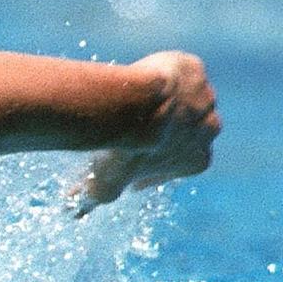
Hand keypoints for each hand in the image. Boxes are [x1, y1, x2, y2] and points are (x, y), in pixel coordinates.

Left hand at [76, 51, 219, 214]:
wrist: (133, 106)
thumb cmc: (122, 149)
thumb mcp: (105, 182)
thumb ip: (94, 197)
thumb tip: (72, 213)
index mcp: (197, 160)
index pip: (177, 165)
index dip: (151, 164)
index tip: (128, 160)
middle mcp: (210, 129)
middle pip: (184, 131)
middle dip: (161, 130)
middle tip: (130, 128)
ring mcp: (205, 97)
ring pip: (182, 98)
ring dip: (163, 99)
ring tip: (132, 99)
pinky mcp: (194, 69)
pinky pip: (178, 68)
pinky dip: (162, 69)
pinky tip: (140, 73)